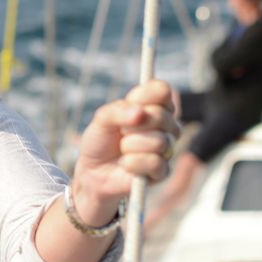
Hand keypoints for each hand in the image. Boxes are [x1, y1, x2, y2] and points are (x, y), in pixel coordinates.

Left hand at [71, 80, 179, 222]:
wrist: (94, 170)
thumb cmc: (102, 140)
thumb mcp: (101, 119)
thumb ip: (117, 111)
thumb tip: (139, 113)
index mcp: (154, 106)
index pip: (162, 90)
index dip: (144, 95)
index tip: (130, 101)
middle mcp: (166, 125)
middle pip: (162, 116)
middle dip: (133, 124)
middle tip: (121, 131)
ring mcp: (167, 148)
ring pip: (159, 142)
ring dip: (130, 145)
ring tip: (122, 149)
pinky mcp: (163, 171)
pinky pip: (156, 163)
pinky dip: (133, 163)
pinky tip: (125, 164)